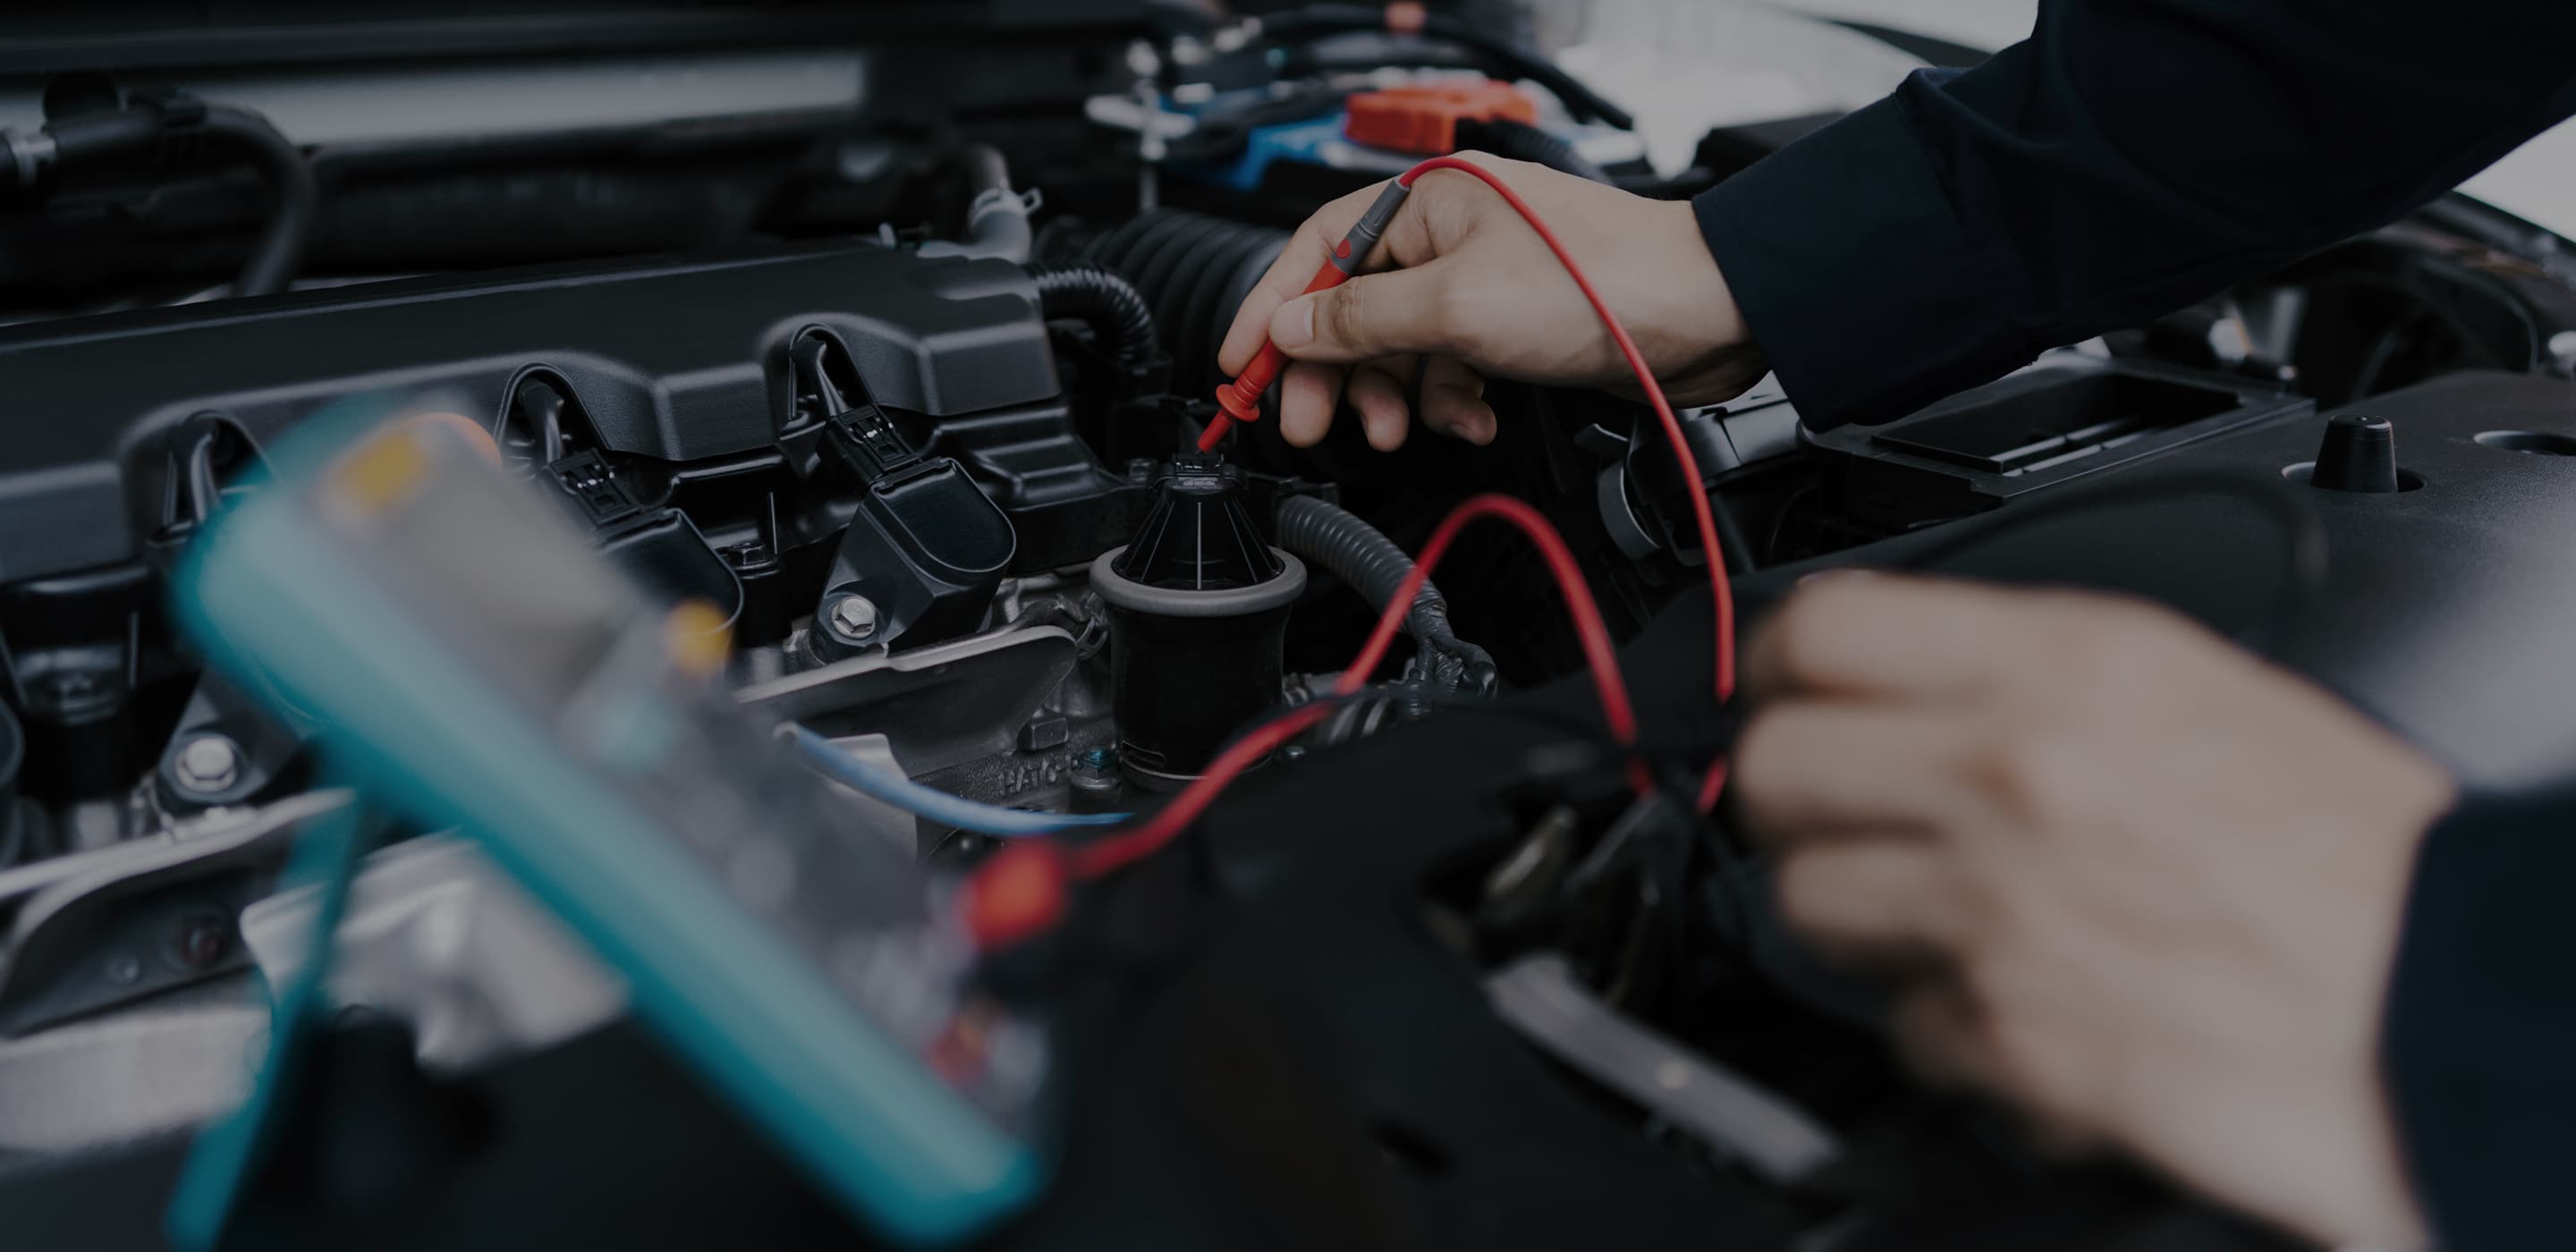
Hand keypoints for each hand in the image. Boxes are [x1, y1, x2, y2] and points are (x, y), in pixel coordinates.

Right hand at [1215, 152, 1765, 450]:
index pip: (1315, 249)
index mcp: (1424, 202)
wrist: (1703, 314)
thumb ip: (1359, 320)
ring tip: (1399, 430)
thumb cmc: (1599, 283)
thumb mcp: (1453, 306)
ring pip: (1401, 346)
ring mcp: (1480, 280)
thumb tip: (1289, 329)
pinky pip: (1451, 366)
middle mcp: (1448, 234)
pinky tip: (1472, 418)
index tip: (1239, 364)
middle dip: (1332, 372)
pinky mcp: (1512, 324)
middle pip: (1352, 308)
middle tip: (1309, 423)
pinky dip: (1452, 400)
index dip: (1270, 309)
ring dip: (1396, 395)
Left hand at [1732, 574, 2453, 1249]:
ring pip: (1802, 902)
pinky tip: (2017, 1003)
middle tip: (1843, 820)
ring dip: (1853, 921)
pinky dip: (1940, 1026)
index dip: (1779, 669)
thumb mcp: (2206, 694)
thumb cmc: (2363, 867)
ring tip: (1939, 923)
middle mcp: (2014, 772)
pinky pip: (1895, 1022)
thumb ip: (2040, 679)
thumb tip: (1915, 681)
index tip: (1784, 696)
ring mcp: (1994, 906)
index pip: (1821, 626)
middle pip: (1771, 767)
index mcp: (2072, 668)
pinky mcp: (2001, 1031)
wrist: (2451, 1005)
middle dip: (1793, 803)